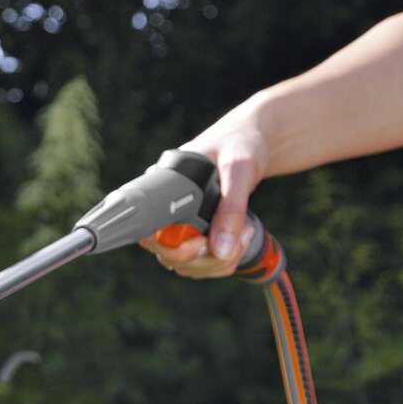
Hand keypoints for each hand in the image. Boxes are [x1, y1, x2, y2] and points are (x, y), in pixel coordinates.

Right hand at [139, 117, 271, 277]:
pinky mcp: (195, 234)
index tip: (201, 243)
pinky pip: (199, 263)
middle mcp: (165, 209)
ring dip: (218, 261)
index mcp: (162, 187)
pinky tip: (241, 238)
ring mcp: (179, 225)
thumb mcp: (239, 169)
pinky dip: (223, 261)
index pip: (148, 233)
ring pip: (185, 265)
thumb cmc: (241, 142)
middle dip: (206, 257)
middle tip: (236, 237)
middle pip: (168, 256)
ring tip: (245, 232)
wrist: (254, 139)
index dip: (170, 247)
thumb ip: (231, 207)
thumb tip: (221, 249)